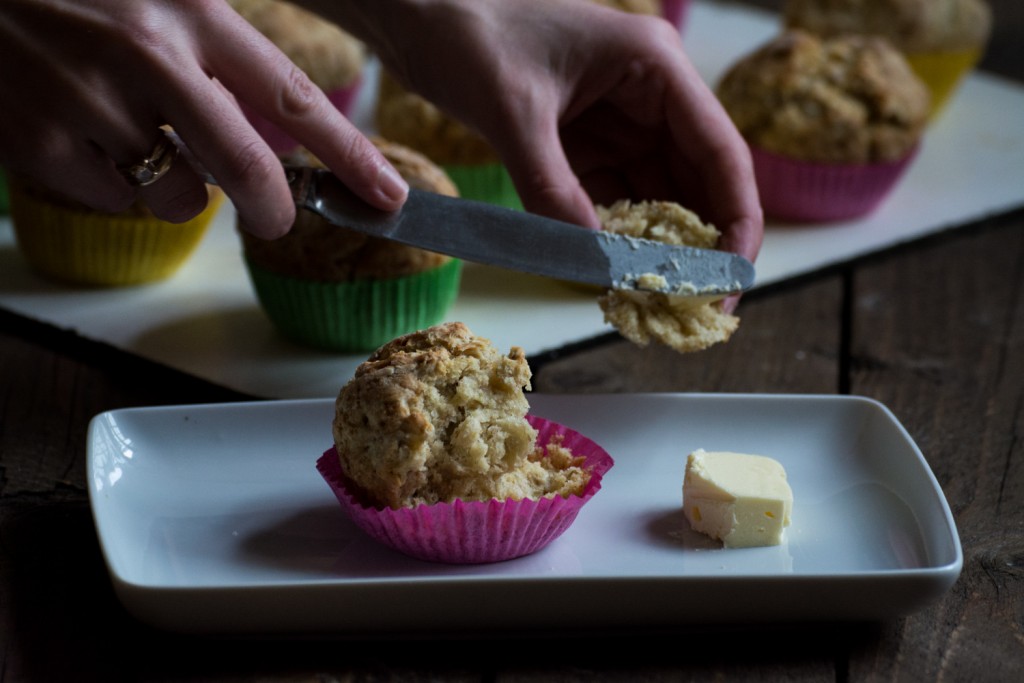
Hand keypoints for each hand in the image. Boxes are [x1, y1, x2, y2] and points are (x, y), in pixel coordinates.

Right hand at [0, 0, 406, 237]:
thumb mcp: (169, 0)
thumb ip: (225, 57)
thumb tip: (290, 133)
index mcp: (193, 13)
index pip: (294, 98)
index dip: (349, 156)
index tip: (387, 195)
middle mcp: (147, 54)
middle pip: (245, 167)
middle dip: (273, 209)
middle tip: (275, 219)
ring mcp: (88, 100)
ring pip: (179, 195)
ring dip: (179, 189)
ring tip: (144, 143)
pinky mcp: (38, 141)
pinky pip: (116, 201)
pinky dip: (117, 187)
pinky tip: (91, 140)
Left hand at [319, 0, 762, 267]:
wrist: (419, 15)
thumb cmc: (468, 33)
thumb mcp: (512, 110)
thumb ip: (551, 185)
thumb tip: (590, 259)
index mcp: (653, 67)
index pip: (719, 152)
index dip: (735, 220)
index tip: (732, 278)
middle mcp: (647, 94)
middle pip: (696, 181)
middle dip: (698, 244)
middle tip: (694, 308)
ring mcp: (616, 119)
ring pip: (655, 196)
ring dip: (654, 247)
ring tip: (653, 300)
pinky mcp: (582, 141)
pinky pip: (611, 198)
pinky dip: (611, 237)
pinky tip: (609, 272)